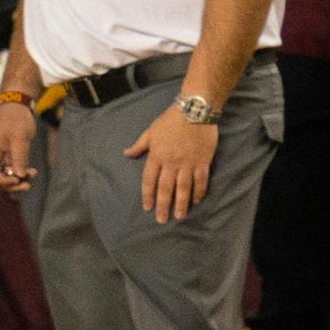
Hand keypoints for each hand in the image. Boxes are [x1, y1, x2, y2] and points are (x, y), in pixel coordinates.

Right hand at [0, 99, 37, 193]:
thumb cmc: (16, 118)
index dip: (3, 181)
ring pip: (5, 175)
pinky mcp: (8, 154)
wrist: (17, 105)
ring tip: (32, 176)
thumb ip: (19, 157)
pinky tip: (32, 172)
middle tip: (27, 186)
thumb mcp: (20, 136)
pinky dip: (21, 172)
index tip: (17, 180)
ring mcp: (0, 155)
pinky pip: (12, 169)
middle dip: (12, 184)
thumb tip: (20, 175)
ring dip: (18, 179)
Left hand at [125, 102, 218, 222]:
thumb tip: (126, 153)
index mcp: (157, 156)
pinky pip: (200, 180)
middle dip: (163, 205)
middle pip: (166, 188)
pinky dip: (199, 191)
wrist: (195, 109)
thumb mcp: (151, 131)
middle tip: (161, 219)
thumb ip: (140, 145)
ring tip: (179, 216)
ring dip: (181, 203)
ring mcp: (188, 163)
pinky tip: (196, 200)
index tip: (147, 207)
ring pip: (183, 188)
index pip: (149, 180)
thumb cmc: (170, 119)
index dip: (147, 195)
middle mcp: (171, 163)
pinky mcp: (203, 161)